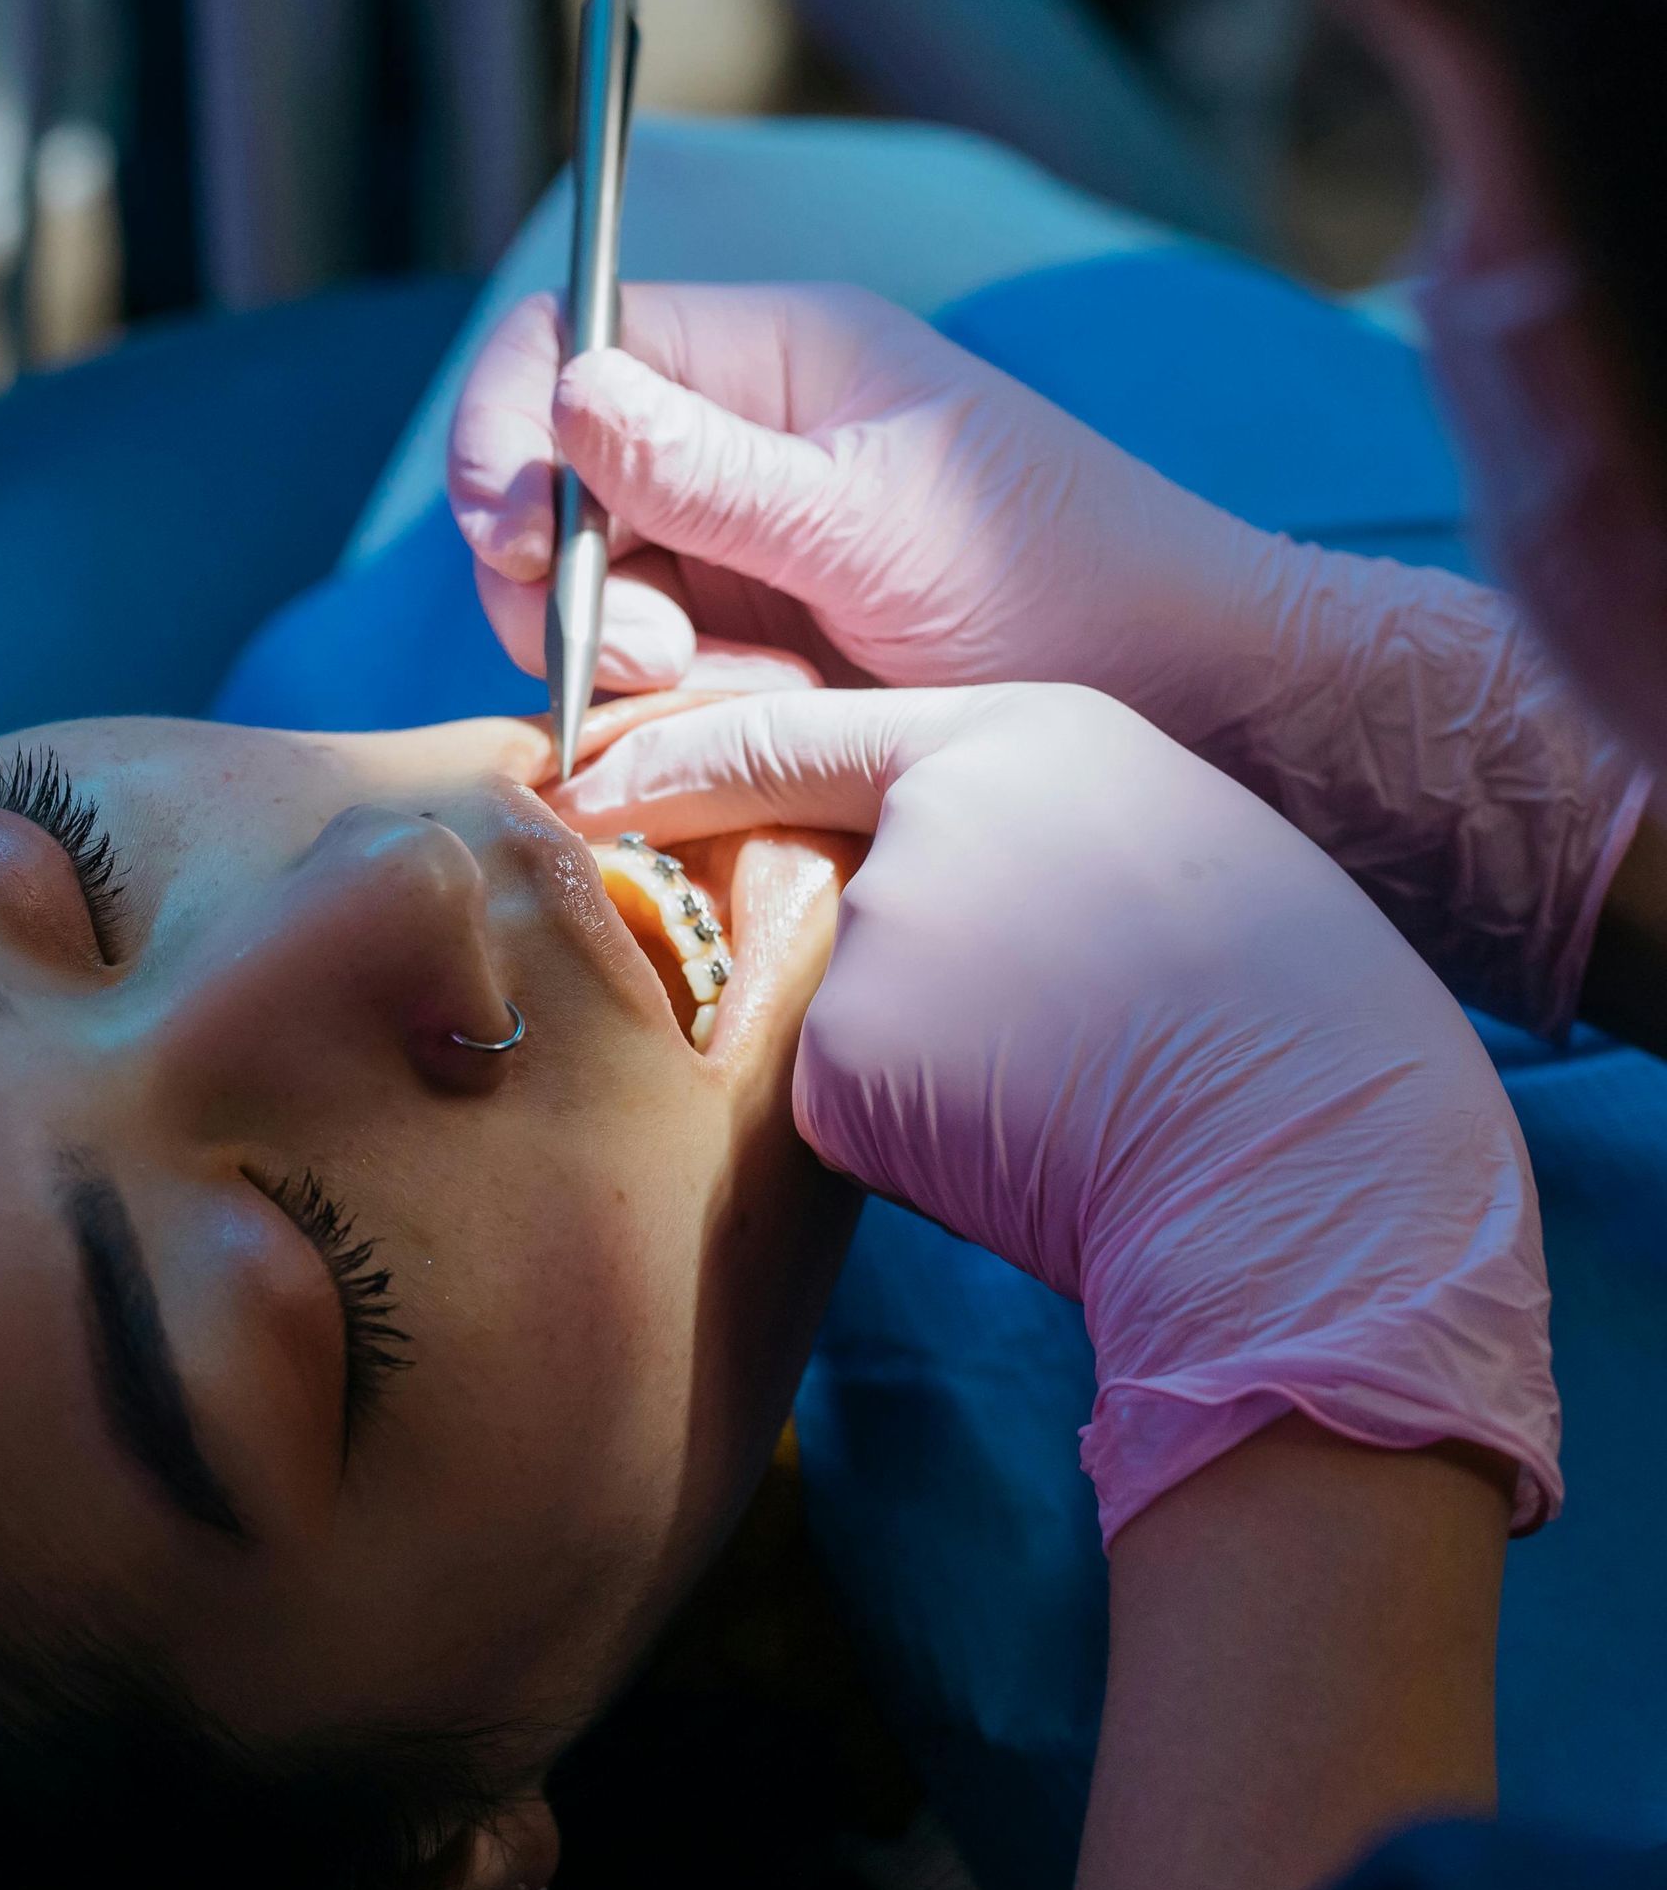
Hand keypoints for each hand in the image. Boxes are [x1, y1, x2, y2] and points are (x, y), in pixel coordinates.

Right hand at [451, 283, 1646, 1033]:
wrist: (1193, 708)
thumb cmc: (1065, 588)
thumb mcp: (875, 526)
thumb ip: (710, 473)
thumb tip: (565, 389)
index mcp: (773, 358)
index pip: (570, 339)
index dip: (509, 432)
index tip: (517, 543)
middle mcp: (742, 443)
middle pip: (554, 487)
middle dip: (570, 581)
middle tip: (650, 662)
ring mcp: (747, 553)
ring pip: (594, 600)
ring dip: (636, 665)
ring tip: (747, 702)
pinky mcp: (763, 656)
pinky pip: (660, 682)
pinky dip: (686, 716)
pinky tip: (775, 730)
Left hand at [557, 683, 1559, 1540]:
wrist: (1307, 1160)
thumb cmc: (1280, 1015)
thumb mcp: (1158, 843)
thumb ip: (1004, 828)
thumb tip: (891, 880)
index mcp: (1017, 732)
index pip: (799, 729)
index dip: (681, 755)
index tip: (582, 768)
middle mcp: (920, 816)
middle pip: (826, 895)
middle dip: (899, 973)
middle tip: (1058, 1034)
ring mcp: (872, 936)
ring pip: (843, 1016)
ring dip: (924, 1062)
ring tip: (1075, 1083)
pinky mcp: (841, 1068)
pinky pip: (846, 1110)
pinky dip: (914, 1139)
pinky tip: (1027, 1143)